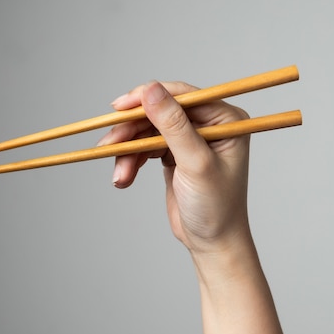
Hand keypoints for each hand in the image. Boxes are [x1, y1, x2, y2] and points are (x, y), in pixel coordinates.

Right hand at [99, 80, 251, 254]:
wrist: (212, 243)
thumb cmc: (216, 207)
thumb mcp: (195, 164)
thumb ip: (173, 126)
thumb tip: (150, 90)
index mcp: (225, 119)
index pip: (182, 96)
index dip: (148, 97)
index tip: (120, 108)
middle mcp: (209, 124)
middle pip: (159, 112)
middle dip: (132, 131)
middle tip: (108, 144)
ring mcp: (190, 138)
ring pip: (147, 131)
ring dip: (128, 152)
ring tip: (119, 176)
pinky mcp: (173, 153)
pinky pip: (144, 147)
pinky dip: (131, 161)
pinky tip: (124, 178)